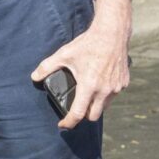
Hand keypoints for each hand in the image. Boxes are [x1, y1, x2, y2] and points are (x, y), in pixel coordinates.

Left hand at [30, 0, 130, 129]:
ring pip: (104, 106)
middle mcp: (104, 90)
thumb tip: (34, 77)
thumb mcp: (64, 54)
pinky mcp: (124, 83)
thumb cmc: (88, 44)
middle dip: (83, 115)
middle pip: (93, 116)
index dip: (68, 122)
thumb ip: (47, 66)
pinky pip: (113, 95)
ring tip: (87, 95)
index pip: (78, 113)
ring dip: (95, 105)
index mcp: (89, 86)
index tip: (62, 125)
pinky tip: (100, 85)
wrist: (113, 33)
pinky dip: (106, 94)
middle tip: (75, 107)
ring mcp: (116, 88)